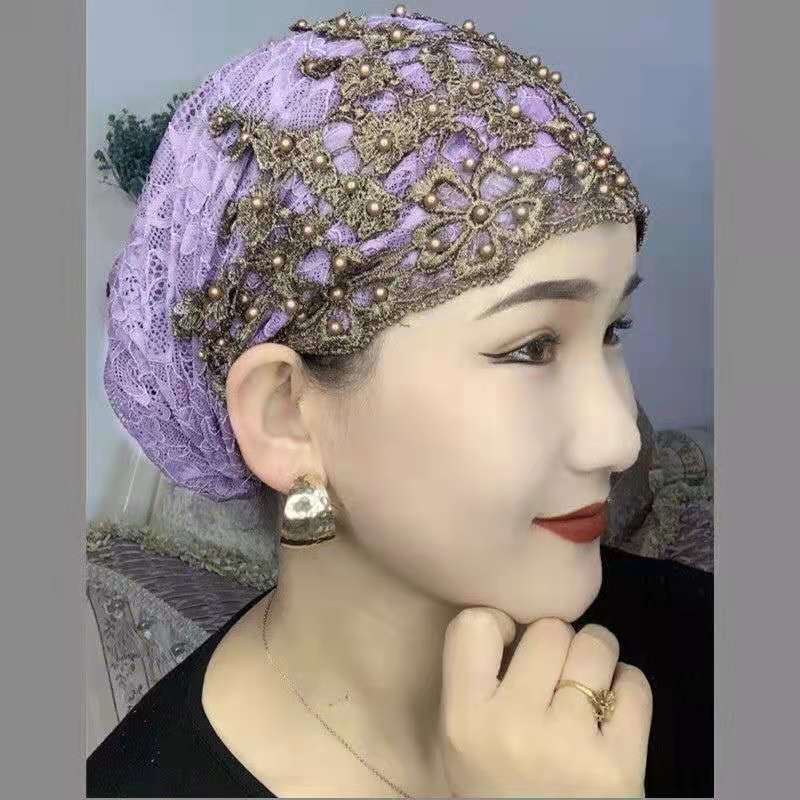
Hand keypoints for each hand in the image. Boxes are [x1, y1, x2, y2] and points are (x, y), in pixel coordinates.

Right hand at [437, 608, 652, 797]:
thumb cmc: (501, 796)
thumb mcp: (463, 745)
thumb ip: (477, 685)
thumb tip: (520, 624)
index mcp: (465, 722)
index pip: (475, 624)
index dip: (500, 625)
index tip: (511, 644)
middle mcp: (513, 728)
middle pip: (549, 630)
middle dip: (559, 642)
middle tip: (558, 669)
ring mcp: (568, 746)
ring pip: (596, 647)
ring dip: (597, 656)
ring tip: (589, 683)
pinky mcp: (619, 766)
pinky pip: (635, 686)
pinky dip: (629, 689)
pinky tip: (614, 710)